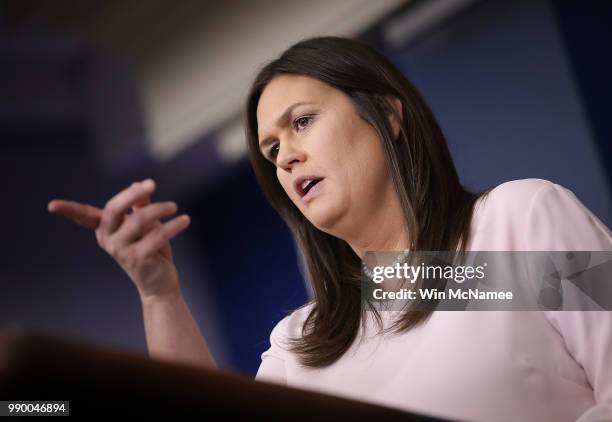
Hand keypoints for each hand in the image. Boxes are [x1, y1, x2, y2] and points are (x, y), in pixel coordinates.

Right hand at [47, 179, 190, 299]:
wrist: (159, 282)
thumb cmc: (151, 250)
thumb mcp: (146, 225)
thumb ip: (140, 206)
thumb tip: (139, 184)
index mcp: (105, 229)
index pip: (84, 217)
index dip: (69, 210)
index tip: (51, 206)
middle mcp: (108, 239)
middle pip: (114, 209)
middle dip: (133, 194)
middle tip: (153, 184)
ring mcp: (122, 250)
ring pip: (139, 219)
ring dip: (161, 209)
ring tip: (174, 207)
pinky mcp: (139, 258)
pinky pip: (157, 235)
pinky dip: (173, 225)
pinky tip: (185, 220)